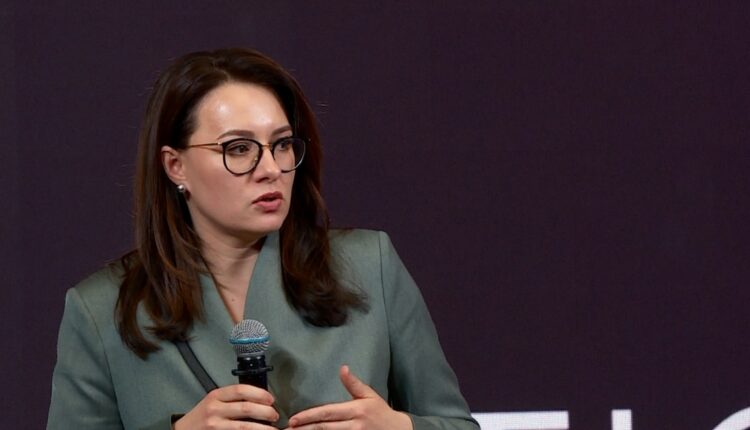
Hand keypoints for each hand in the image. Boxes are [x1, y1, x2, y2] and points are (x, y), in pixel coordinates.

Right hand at [174, 384, 278, 429]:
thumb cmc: (201, 416)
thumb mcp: (213, 401)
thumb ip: (231, 398)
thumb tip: (259, 398)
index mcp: (216, 396)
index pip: (241, 390)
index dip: (259, 393)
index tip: (271, 399)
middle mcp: (215, 409)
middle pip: (246, 407)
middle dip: (265, 411)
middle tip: (275, 415)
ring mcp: (215, 425)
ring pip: (245, 426)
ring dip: (263, 428)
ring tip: (273, 429)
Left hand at [286, 365, 412, 429]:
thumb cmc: (381, 412)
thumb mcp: (369, 396)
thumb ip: (354, 384)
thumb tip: (343, 368)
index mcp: (356, 410)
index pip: (328, 413)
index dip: (309, 416)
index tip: (294, 419)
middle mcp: (354, 425)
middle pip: (324, 428)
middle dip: (304, 429)